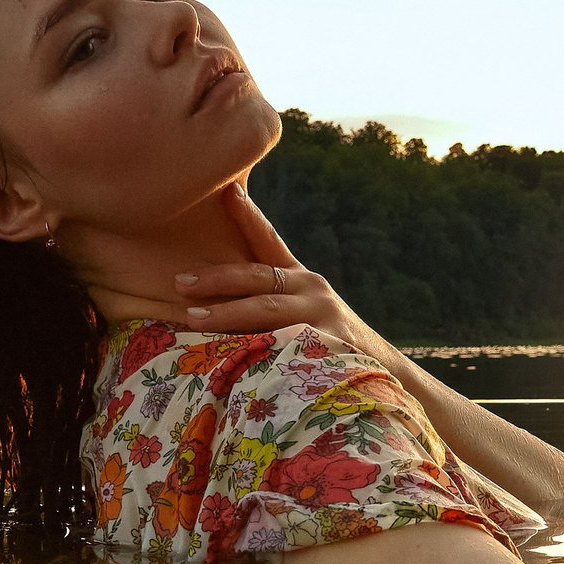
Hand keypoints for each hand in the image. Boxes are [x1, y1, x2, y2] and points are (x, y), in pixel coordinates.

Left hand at [171, 184, 384, 355]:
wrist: (382, 373)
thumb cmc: (326, 342)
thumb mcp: (300, 313)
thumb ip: (264, 304)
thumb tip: (203, 303)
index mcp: (300, 280)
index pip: (269, 242)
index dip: (248, 216)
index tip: (227, 190)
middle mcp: (312, 291)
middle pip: (258, 279)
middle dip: (217, 279)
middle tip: (181, 282)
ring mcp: (323, 318)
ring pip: (268, 311)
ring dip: (227, 313)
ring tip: (191, 318)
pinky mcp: (331, 347)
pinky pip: (287, 346)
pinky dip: (258, 349)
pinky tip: (230, 355)